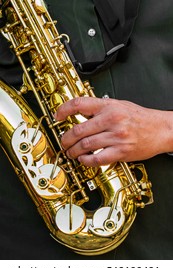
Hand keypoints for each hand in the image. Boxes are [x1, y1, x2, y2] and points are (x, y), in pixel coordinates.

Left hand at [54, 97, 172, 166]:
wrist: (161, 129)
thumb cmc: (141, 117)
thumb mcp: (120, 105)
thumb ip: (100, 108)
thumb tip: (81, 113)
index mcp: (109, 106)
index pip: (79, 104)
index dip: (63, 110)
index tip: (57, 117)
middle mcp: (112, 120)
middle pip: (78, 130)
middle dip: (65, 138)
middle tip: (63, 142)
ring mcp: (116, 137)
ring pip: (85, 145)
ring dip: (73, 151)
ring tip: (71, 152)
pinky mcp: (121, 152)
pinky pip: (97, 159)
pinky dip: (86, 161)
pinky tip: (83, 159)